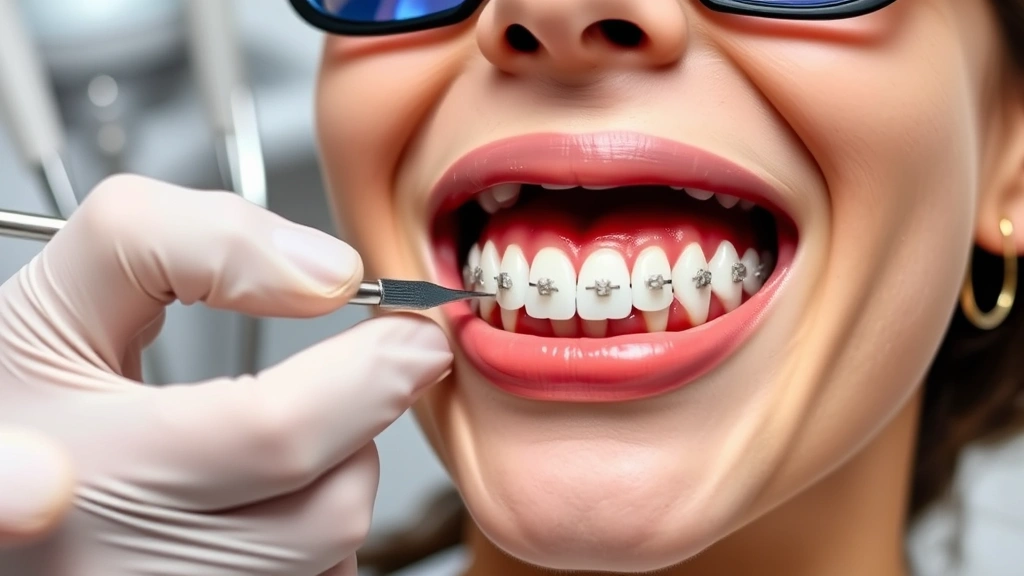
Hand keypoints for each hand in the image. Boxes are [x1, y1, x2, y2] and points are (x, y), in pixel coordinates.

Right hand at [0, 175, 452, 575]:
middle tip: (355, 372)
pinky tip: (254, 493)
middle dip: (360, 424)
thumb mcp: (78, 283)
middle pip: (328, 508)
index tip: (414, 338)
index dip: (367, 380)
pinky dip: (309, 531)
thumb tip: (328, 276)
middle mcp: (124, 565)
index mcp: (91, 464)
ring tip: (270, 434)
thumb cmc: (25, 389)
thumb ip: (197, 242)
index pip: (273, 433)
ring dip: (335, 479)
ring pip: (328, 554)